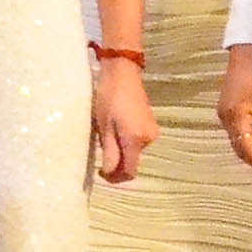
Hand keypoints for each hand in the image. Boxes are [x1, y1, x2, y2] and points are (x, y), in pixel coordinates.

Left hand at [90, 54, 158, 184]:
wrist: (122, 73)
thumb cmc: (109, 97)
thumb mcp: (104, 127)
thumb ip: (109, 152)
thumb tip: (109, 172)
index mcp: (136, 140)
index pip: (130, 171)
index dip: (116, 178)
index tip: (101, 173)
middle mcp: (149, 139)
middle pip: (133, 162)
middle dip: (117, 164)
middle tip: (99, 155)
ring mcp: (152, 131)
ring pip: (135, 152)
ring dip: (121, 152)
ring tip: (105, 138)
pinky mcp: (151, 124)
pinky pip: (138, 142)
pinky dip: (126, 143)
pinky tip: (114, 131)